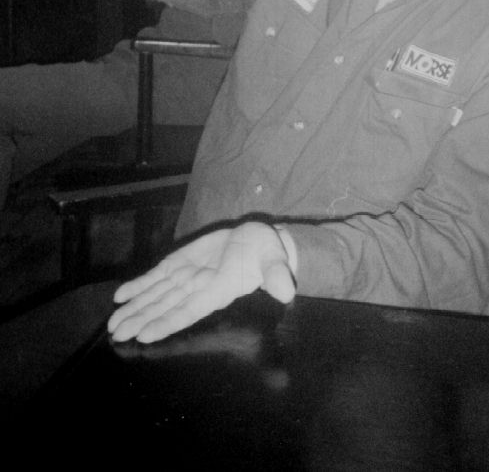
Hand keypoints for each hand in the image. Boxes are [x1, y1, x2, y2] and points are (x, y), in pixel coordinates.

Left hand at [107, 222, 295, 342]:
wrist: (260, 241)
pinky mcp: (182, 262)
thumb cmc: (268, 253)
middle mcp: (199, 288)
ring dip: (135, 308)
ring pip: (157, 295)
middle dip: (141, 320)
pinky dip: (139, 286)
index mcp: (219, 291)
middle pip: (165, 307)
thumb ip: (277, 276)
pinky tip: (120, 296)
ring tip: (113, 323)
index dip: (167, 323)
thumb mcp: (275, 263)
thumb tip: (287, 290)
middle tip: (117, 334)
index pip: (189, 311)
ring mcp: (188, 276)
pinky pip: (157, 277)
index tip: (144, 335)